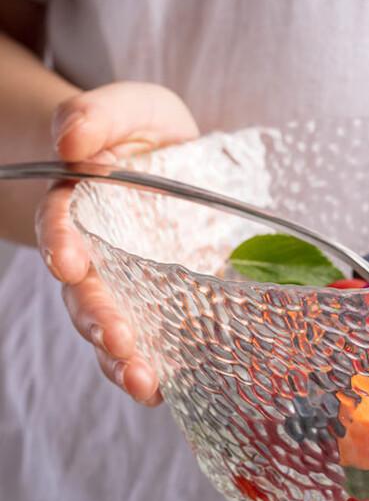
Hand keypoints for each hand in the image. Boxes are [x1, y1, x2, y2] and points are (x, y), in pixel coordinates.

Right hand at [36, 82, 198, 404]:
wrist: (174, 165)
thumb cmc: (150, 137)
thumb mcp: (134, 109)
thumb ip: (98, 114)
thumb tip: (71, 141)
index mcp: (85, 205)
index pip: (63, 226)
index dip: (62, 243)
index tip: (69, 263)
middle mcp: (100, 254)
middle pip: (85, 293)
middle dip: (98, 319)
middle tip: (117, 342)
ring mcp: (131, 285)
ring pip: (111, 326)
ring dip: (119, 357)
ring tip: (139, 381)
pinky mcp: (166, 304)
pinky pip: (154, 341)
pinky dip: (155, 368)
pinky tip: (161, 390)